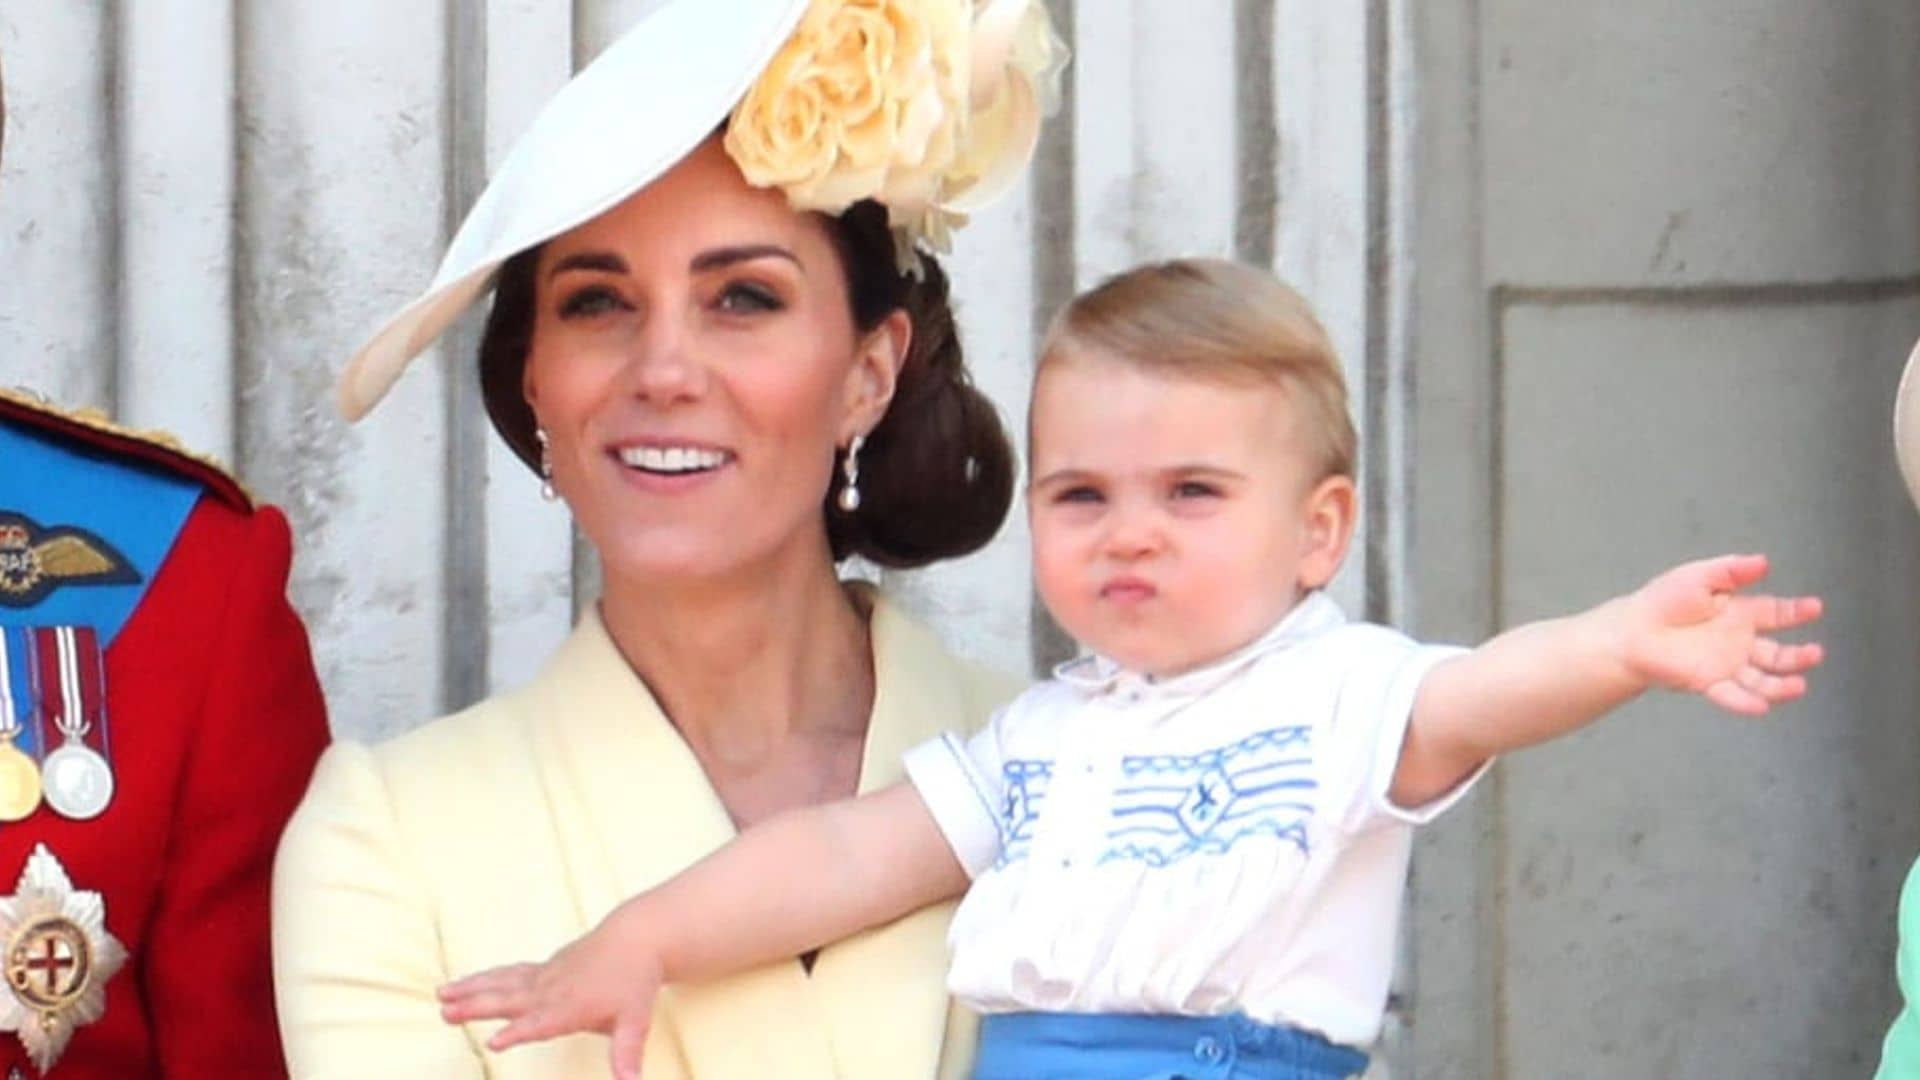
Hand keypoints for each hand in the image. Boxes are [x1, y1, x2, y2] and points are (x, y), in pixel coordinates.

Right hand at [439, 922, 664, 1079]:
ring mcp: (545, 976)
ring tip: (441, 995)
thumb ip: (627, 1054)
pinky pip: (508, 973)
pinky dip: (485, 977)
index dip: (518, 1034)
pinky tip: (466, 982)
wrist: (637, 938)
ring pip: (502, 983)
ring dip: (471, 989)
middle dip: (477, 1007)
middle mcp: (552, 990)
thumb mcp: (636, 1021)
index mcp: (571, 1008)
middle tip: (446, 1013)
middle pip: (509, 1000)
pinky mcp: (543, 968)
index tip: (494, 1042)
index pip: (540, 1024)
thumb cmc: (634, 981)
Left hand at [1614, 553, 1823, 714]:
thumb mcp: (1699, 577)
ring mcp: (1725, 665)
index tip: (1815, 608)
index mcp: (1739, 613)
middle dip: (1798, 656)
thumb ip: (1732, 571)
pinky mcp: (1707, 682)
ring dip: (1781, 685)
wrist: (1630, 630)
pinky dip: (1746, 702)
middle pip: (1777, 653)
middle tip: (1815, 653)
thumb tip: (1763, 562)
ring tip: (1799, 685)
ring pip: (1762, 679)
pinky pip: (1731, 696)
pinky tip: (1761, 705)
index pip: (1776, 613)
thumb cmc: (1662, 601)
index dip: (1797, 611)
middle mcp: (1738, 642)